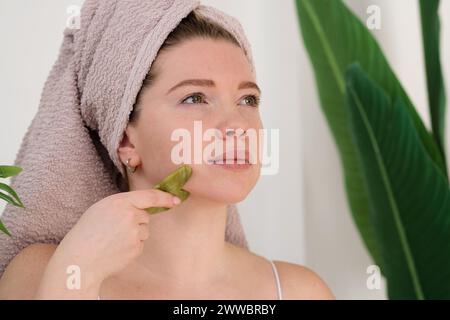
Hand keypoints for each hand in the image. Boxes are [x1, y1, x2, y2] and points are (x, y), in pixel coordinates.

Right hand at [54, 189, 180, 283]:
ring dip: (134, 234)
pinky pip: (140, 243)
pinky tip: (116, 248)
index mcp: (119, 202)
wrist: (80, 258)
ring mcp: (134, 232)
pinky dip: (131, 246)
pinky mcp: (136, 247)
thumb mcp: (102, 208)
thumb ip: (123, 204)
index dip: (165, 197)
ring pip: (144, 230)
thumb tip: (142, 207)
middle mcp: (130, 215)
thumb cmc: (88, 232)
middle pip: (145, 216)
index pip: (150, 196)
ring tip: (113, 240)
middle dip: (135, 221)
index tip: (176, 199)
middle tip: (114, 229)